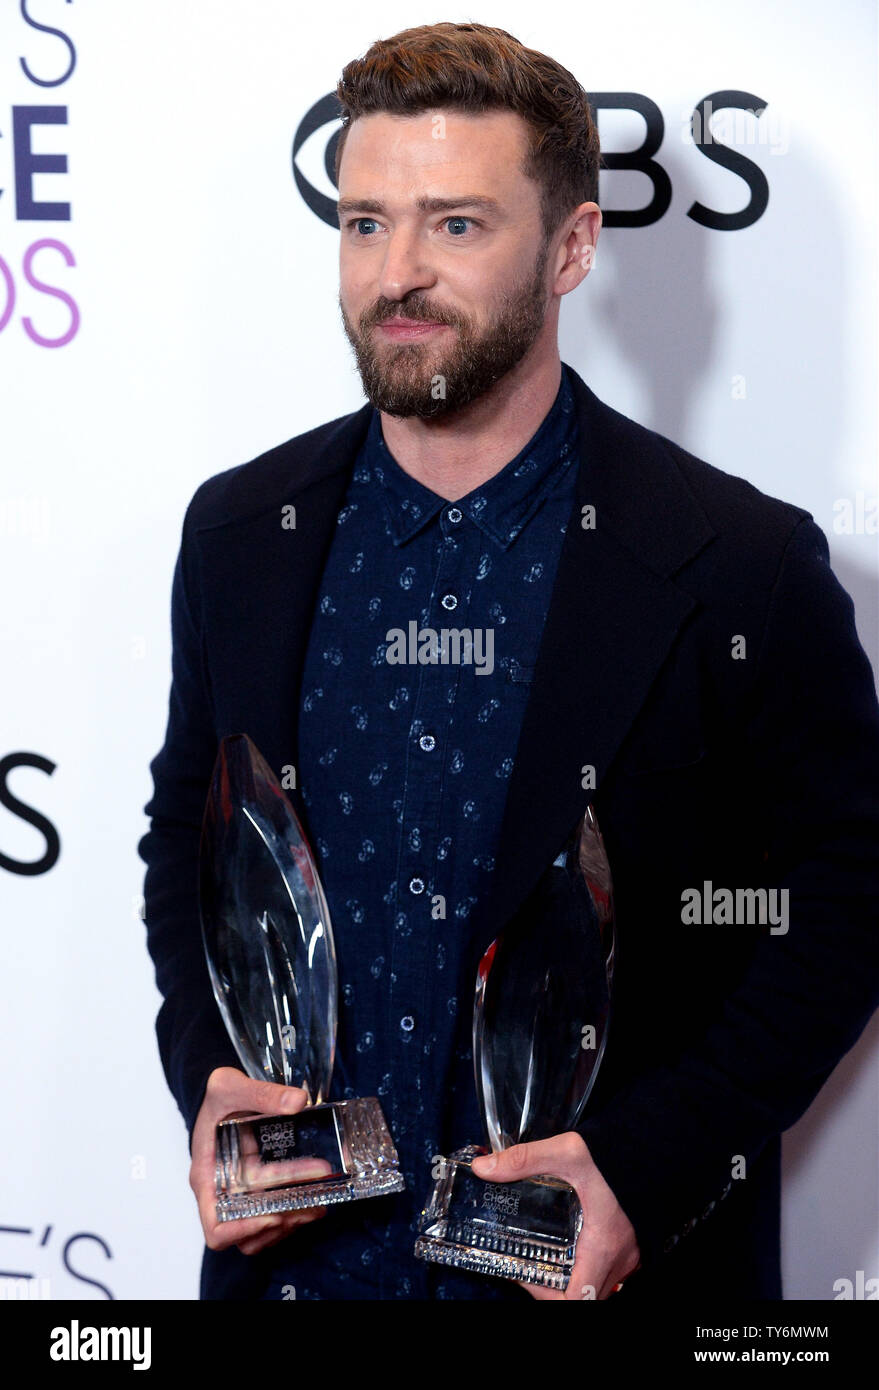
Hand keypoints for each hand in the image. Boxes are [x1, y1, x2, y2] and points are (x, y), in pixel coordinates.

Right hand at [190, 1066, 329, 1256]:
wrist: (226, 1094)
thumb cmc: (218, 1095)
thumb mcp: (229, 1085)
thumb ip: (261, 1092)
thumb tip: (298, 1102)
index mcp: (207, 1177)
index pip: (215, 1226)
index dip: (241, 1230)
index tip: (272, 1216)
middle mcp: (222, 1194)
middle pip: (245, 1236)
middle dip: (280, 1223)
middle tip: (310, 1205)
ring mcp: (240, 1195)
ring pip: (263, 1233)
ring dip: (291, 1224)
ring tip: (318, 1206)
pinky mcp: (258, 1191)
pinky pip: (274, 1217)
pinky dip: (294, 1215)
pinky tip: (317, 1199)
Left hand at [471, 1132, 640, 1299]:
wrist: (659, 1144)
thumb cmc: (619, 1152)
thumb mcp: (566, 1152)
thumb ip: (523, 1160)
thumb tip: (485, 1168)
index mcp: (603, 1245)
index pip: (578, 1299)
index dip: (546, 1295)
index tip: (526, 1275)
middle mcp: (620, 1258)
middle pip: (585, 1296)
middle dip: (554, 1289)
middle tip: (529, 1267)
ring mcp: (629, 1253)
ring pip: (598, 1285)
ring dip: (572, 1280)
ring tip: (545, 1258)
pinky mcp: (633, 1243)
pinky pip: (609, 1270)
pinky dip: (588, 1266)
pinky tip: (572, 1245)